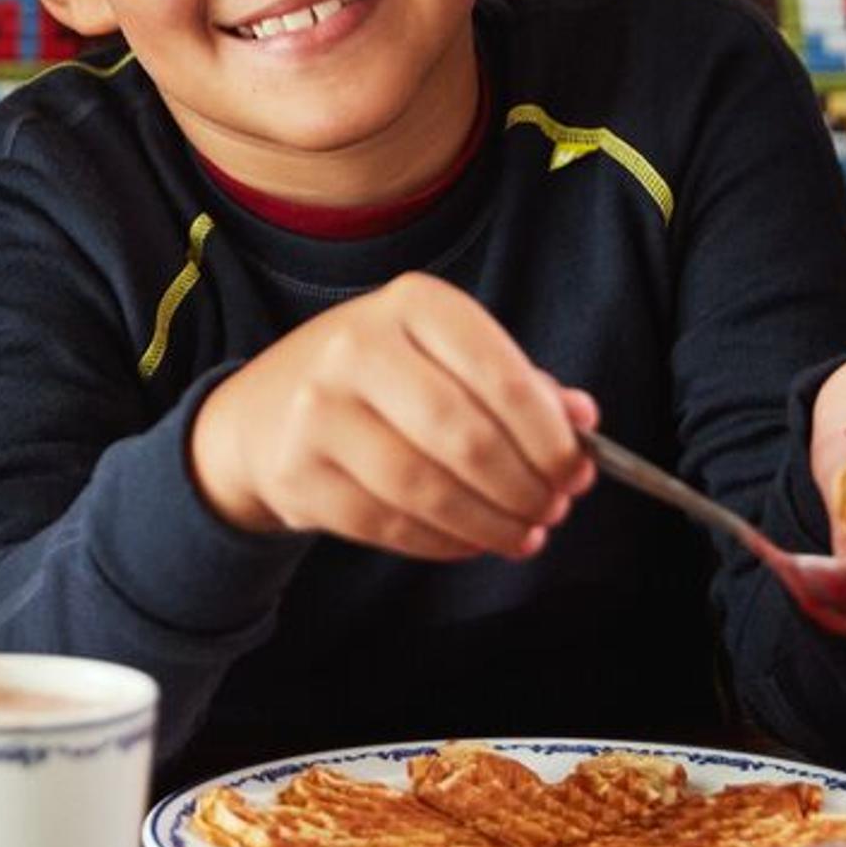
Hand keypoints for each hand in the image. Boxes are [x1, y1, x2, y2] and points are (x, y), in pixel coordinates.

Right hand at [190, 273, 597, 561]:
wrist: (263, 413)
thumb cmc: (376, 380)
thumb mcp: (441, 355)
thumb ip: (513, 383)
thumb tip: (582, 420)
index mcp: (412, 304)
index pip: (499, 374)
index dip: (548, 435)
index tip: (578, 471)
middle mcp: (357, 348)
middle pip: (465, 437)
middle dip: (524, 486)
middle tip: (554, 510)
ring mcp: (319, 411)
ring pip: (428, 489)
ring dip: (489, 523)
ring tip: (523, 534)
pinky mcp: (298, 473)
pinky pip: (390, 525)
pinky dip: (444, 542)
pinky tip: (471, 540)